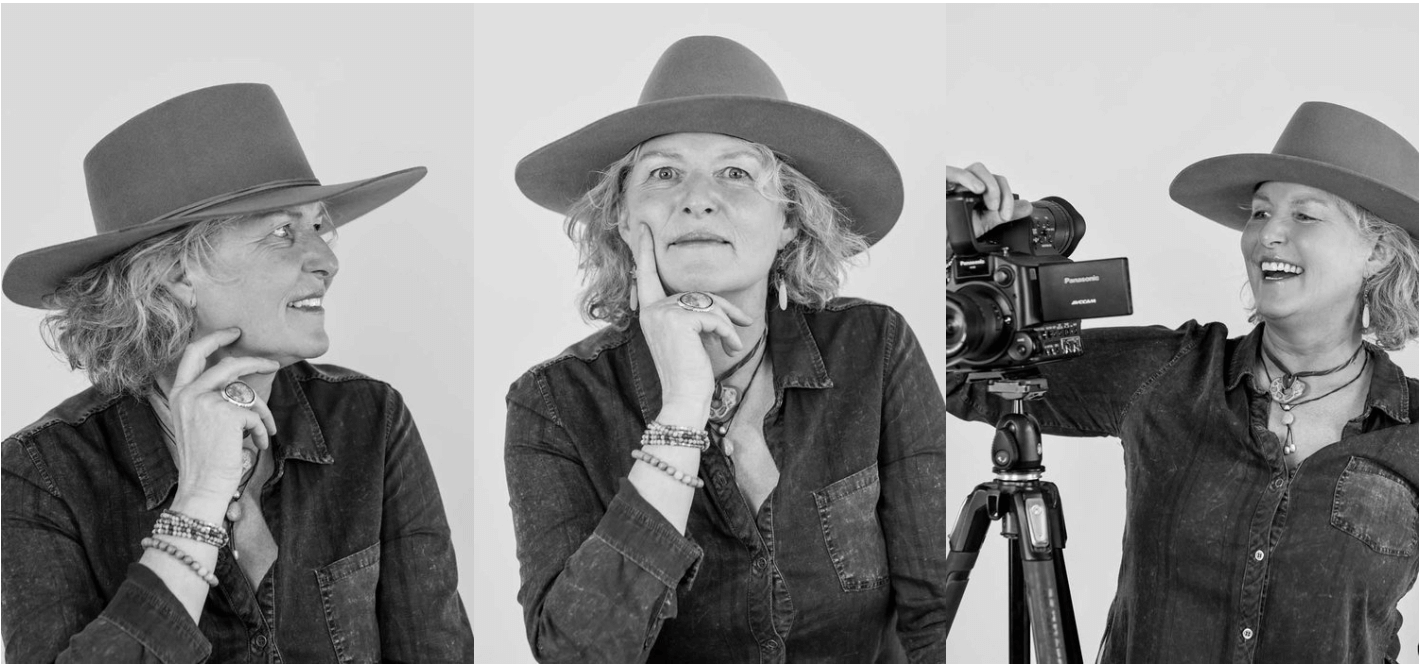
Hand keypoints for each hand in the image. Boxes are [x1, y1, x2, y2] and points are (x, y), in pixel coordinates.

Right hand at [166, 328, 278, 517]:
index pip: (193, 354)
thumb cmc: (205, 460)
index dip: (214, 338)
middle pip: (228, 364)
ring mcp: (206, 401)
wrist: (202, 488)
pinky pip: (256, 414)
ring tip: (264, 432)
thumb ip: (211, 399)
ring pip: (248, 394)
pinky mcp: (226, 413)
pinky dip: (263, 430)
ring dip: (263, 413)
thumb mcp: (199, 423)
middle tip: (272, 364)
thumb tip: (240, 384)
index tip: (234, 333)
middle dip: (255, 362)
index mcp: (178, 394)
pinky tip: (259, 445)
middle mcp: (188, 393)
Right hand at [630, 223, 752, 427]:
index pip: (646, 277)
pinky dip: (728, 332)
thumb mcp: (688, 339)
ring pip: (708, 304)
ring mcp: (663, 313)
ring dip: (728, 324)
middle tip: (745, 324)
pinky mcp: (679, 320)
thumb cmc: (688, 373)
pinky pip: (713, 316)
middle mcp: (651, 310)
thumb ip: (692, 316)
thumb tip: (717, 308)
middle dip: (725, 309)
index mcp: (649, 313)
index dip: (645, 252)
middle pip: (696, 293)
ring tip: (735, 344)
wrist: (684, 398)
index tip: (643, 228)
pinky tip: (731, 348)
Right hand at [946, 163, 1033, 237]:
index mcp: (977, 189)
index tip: (1007, 215)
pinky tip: (978, 189)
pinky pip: (952, 172)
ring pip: (977, 168)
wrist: (940, 243)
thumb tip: (1026, 206)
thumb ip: (1005, 214)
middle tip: (998, 211)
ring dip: (989, 185)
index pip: (997, 181)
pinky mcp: (940, 182)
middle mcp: (966, 183)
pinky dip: (967, 178)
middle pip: (990, 173)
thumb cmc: (957, 231)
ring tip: (991, 204)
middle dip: (1000, 190)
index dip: (1007, 196)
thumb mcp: (986, 223)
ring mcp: (954, 181)